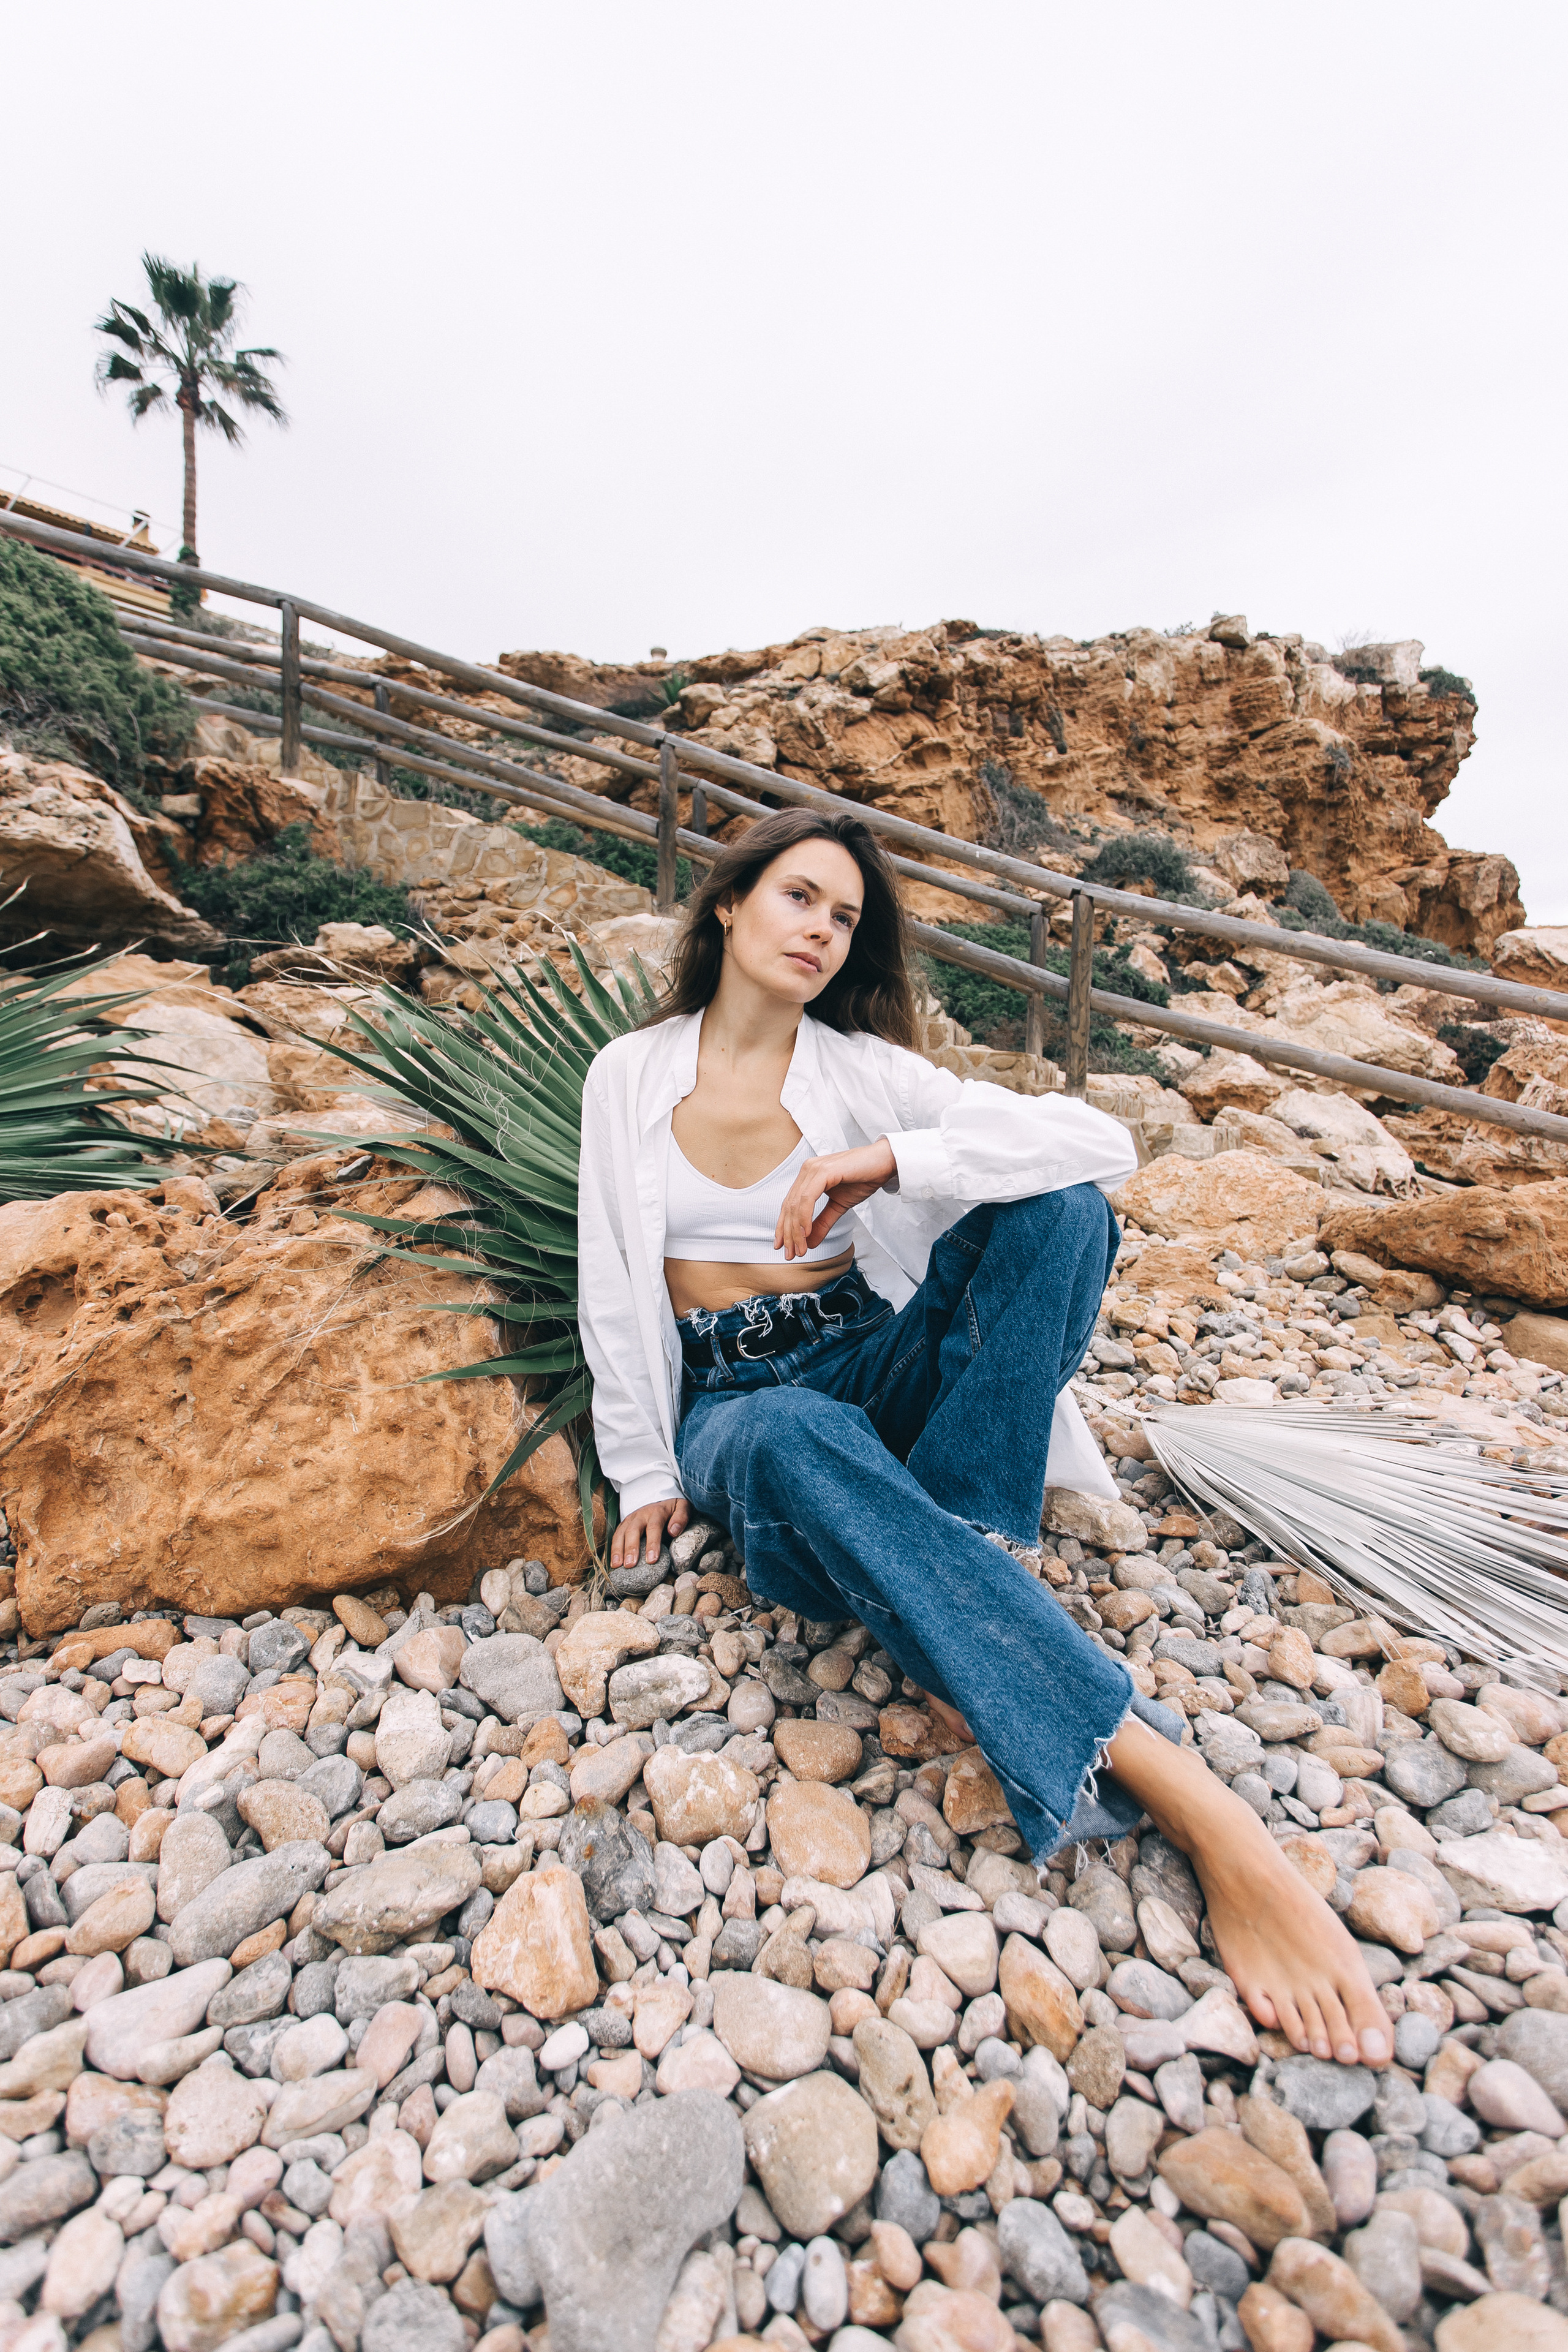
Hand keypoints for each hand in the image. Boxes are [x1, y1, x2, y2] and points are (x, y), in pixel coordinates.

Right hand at [609, 1497, 688, 1570]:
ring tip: (618, 1566)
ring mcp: (630, 1519)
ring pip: (621, 1533)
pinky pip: (616, 1537)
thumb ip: (681, 1517)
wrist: (661, 1500)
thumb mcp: (682, 1508)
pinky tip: (614, 1564)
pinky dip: (613, 1550)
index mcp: (657, 1511)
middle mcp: (641, 1515)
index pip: (654, 1527)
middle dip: (631, 1548)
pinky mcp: (624, 1525)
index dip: (652, 1543)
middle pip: (633, 1530)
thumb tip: (674, 1531)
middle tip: (630, 1565)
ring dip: (618, 1550)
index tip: (652, 1559)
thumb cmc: (673, 1509)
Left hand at [775, 1136, 896, 1258]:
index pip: (789, 1205)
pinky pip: (808, 1198)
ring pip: (796, 1204)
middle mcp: (807, 1170)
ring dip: (796, 1230)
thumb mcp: (839, 1206)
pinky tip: (806, 1233)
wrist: (885, 1163)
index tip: (785, 1248)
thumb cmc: (863, 1179)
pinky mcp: (824, 1171)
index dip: (784, 1228)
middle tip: (791, 1254)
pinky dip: (804, 1217)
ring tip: (800, 1249)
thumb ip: (823, 1223)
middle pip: (789, 1206)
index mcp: (808, 1176)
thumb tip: (809, 1243)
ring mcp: (814, 1169)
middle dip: (789, 1234)